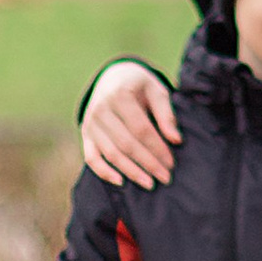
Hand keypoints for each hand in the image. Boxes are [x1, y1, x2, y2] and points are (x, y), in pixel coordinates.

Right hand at [84, 60, 180, 187]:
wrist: (112, 77)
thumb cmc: (140, 86)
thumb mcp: (156, 91)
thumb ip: (166, 114)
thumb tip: (176, 140)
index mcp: (120, 95)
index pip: (141, 129)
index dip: (157, 148)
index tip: (171, 163)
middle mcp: (101, 109)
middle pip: (126, 143)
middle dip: (147, 163)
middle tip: (165, 178)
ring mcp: (90, 122)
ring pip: (111, 153)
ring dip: (130, 171)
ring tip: (149, 183)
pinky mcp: (85, 134)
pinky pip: (91, 157)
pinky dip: (103, 172)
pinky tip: (121, 182)